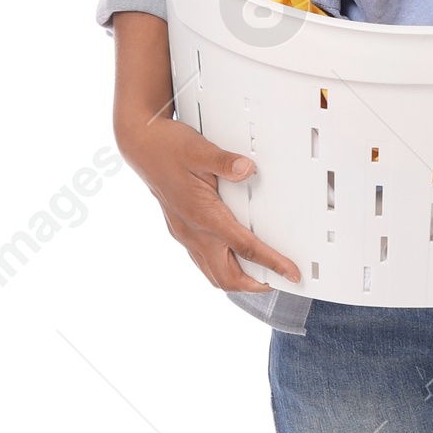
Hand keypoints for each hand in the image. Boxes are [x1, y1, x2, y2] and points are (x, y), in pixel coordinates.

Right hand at [118, 114, 300, 292]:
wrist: (141, 146)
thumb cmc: (169, 148)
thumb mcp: (200, 149)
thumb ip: (225, 162)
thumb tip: (247, 169)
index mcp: (203, 215)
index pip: (244, 248)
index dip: (272, 263)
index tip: (291, 273)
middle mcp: (193, 231)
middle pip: (227, 277)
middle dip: (255, 285)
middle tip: (279, 280)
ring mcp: (185, 234)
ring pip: (212, 274)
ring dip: (238, 280)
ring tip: (260, 277)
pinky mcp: (181, 231)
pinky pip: (202, 262)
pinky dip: (222, 268)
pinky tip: (232, 258)